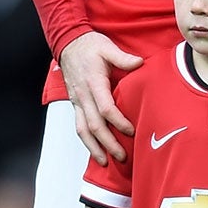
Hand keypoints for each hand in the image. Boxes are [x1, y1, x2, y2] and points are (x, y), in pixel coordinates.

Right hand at [60, 32, 142, 163]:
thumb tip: (140, 63)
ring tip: (105, 163)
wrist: (68, 44)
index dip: (118, 122)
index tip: (131, 131)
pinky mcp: (75, 104)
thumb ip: (123, 58)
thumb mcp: (107, 47)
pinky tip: (95, 151)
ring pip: (82, 130)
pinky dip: (86, 141)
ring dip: (94, 148)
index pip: (105, 108)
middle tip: (122, 157)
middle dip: (108, 143)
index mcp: (93, 82)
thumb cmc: (90, 46)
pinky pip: (78, 126)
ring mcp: (77, 101)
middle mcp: (83, 95)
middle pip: (94, 125)